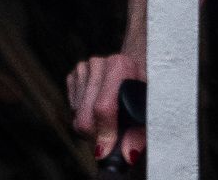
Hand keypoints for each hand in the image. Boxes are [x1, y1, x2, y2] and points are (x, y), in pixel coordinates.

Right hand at [66, 51, 146, 166]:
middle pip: (85, 118)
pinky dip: (82, 115)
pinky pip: (71, 109)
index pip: (103, 108)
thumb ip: (138, 133)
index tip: (108, 150)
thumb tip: (127, 154)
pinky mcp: (74, 75)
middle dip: (95, 135)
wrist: (134, 66)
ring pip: (76, 116)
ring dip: (90, 126)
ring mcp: (84, 68)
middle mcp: (99, 63)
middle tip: (109, 138)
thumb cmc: (141, 90)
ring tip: (108, 120)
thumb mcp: (146, 109)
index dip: (105, 133)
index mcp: (120, 65)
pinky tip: (97, 108)